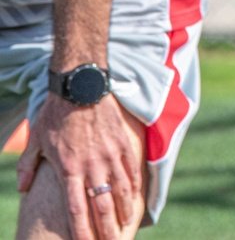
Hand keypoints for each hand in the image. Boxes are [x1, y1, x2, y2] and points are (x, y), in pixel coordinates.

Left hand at [17, 94, 142, 239]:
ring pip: (121, 192)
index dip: (82, 232)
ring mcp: (111, 155)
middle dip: (107, 230)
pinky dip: (134, 190)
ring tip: (124, 228)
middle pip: (102, 206)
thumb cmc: (56, 114)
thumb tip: (21, 189)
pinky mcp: (124, 144)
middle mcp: (92, 166)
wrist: (81, 87)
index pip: (76, 209)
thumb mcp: (36, 140)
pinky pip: (132, 172)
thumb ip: (28, 166)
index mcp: (68, 169)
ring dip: (123, 213)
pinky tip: (134, 202)